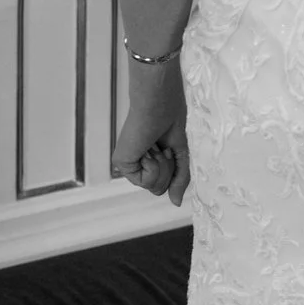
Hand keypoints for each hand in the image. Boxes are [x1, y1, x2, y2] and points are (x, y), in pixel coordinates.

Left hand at [110, 59, 190, 204]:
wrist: (159, 101)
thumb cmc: (170, 117)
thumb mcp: (181, 152)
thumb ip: (179, 178)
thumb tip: (176, 203)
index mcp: (149, 159)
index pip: (164, 183)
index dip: (174, 169)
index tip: (168, 146)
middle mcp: (137, 163)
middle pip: (160, 189)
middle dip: (169, 169)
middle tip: (163, 147)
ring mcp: (129, 164)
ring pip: (155, 188)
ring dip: (163, 167)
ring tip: (156, 146)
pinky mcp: (122, 163)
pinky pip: (147, 183)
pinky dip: (154, 166)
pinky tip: (148, 149)